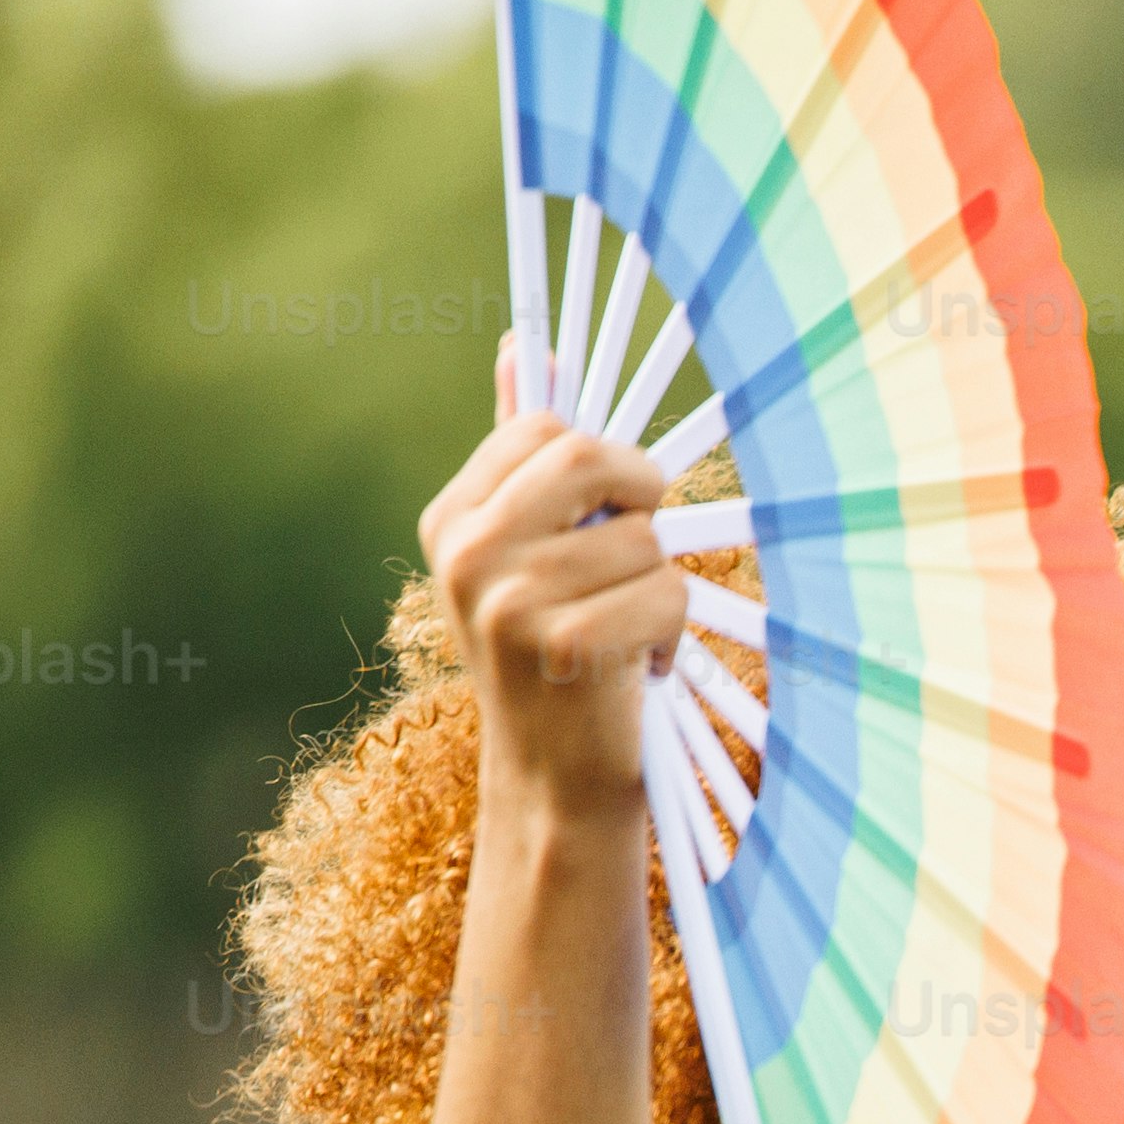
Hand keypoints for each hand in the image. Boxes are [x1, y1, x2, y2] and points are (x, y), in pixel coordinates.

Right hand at [420, 399, 698, 822]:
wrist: (551, 779)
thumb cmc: (552, 655)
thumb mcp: (522, 552)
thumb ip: (522, 454)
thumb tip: (527, 344)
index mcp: (452, 520)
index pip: (544, 428)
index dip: (608, 459)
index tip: (617, 506)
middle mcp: (467, 553)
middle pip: (592, 458)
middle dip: (645, 498)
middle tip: (644, 551)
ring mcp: (508, 599)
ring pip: (643, 537)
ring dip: (661, 585)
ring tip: (629, 632)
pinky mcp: (562, 645)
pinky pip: (665, 591)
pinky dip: (672, 631)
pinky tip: (638, 667)